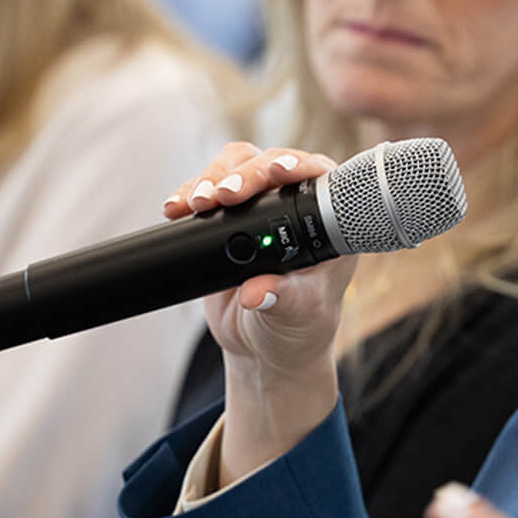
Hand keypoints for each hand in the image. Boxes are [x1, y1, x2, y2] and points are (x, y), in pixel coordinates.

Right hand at [164, 143, 356, 483]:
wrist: (267, 351)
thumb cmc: (297, 335)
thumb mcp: (295, 324)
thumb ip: (286, 306)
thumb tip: (266, 292)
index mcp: (339, 226)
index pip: (331, 181)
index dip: (306, 170)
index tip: (280, 176)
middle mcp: (308, 208)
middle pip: (282, 165)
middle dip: (252, 171)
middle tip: (225, 192)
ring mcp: (269, 209)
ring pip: (243, 168)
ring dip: (216, 177)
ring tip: (194, 203)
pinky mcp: (233, 217)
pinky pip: (213, 189)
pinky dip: (194, 193)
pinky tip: (177, 208)